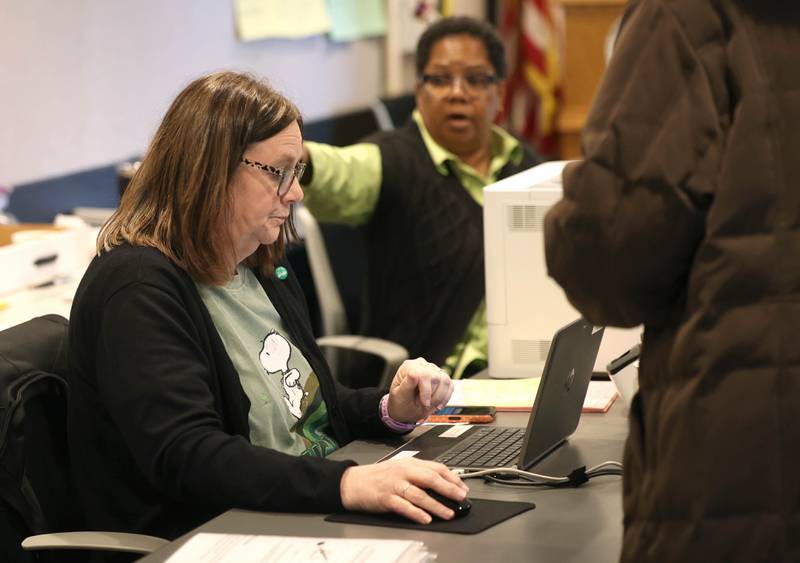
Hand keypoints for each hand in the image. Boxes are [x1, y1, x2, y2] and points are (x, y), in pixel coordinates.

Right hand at [340, 458, 467, 523]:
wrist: (352, 482)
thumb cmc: (377, 477)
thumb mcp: (399, 469)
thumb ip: (418, 473)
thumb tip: (442, 483)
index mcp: (409, 464)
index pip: (436, 467)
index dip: (452, 477)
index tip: (463, 488)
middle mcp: (403, 472)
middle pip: (430, 478)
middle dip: (448, 488)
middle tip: (461, 497)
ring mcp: (394, 485)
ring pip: (419, 494)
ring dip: (436, 505)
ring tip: (448, 513)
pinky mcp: (386, 498)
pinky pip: (404, 506)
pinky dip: (416, 513)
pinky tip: (426, 518)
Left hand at [387, 358, 453, 423]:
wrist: (405, 408)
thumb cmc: (400, 401)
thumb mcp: (400, 396)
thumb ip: (406, 385)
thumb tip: (413, 373)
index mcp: (409, 366)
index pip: (423, 374)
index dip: (426, 391)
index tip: (424, 404)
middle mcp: (422, 364)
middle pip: (436, 377)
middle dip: (432, 396)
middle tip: (424, 406)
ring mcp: (433, 369)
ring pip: (445, 380)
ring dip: (440, 397)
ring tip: (430, 405)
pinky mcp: (441, 376)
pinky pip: (450, 385)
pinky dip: (445, 398)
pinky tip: (437, 404)